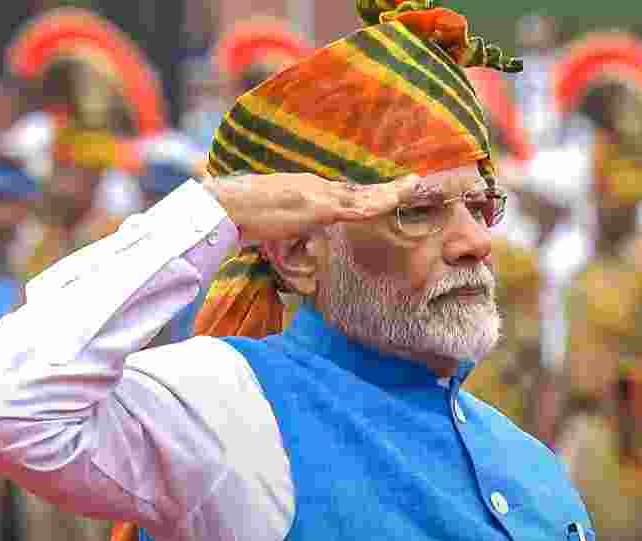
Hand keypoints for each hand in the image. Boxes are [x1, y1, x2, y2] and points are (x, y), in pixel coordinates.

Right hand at [205, 173, 421, 242]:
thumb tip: (306, 257)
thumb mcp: (277, 230)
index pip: (348, 193)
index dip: (372, 194)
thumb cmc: (244, 219)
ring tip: (414, 185)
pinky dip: (378, 202)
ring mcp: (318, 193)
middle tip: (415, 183)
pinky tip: (396, 198)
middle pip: (361, 191)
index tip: (392, 194)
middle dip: (389, 189)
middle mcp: (317, 187)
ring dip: (391, 192)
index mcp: (310, 191)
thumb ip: (296, 238)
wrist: (226, 206)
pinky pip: (355, 206)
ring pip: (364, 195)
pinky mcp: (317, 205)